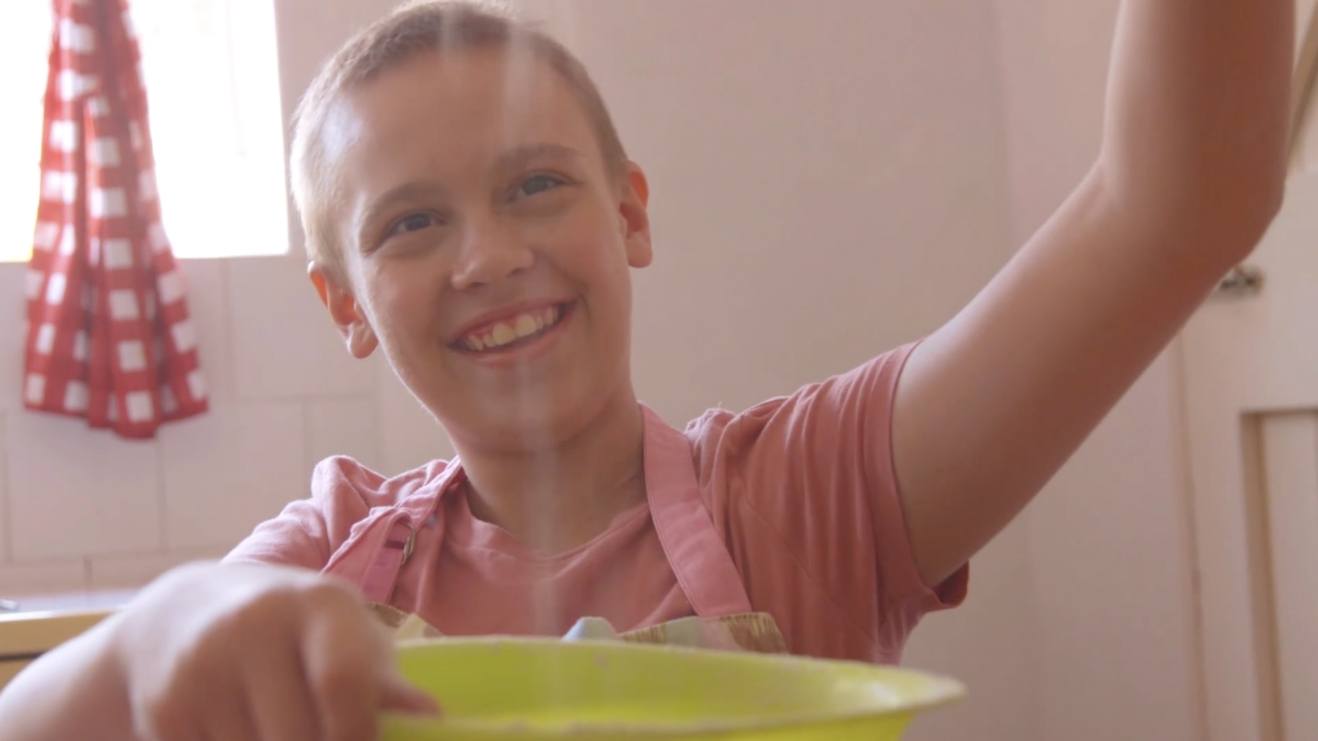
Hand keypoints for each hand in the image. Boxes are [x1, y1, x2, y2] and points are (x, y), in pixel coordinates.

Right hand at [111, 562, 436, 740]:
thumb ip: (383, 678)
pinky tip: (235, 730)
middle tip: (317, 735)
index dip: (358, 733)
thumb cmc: (294, 632)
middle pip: (299, 735)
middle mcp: (256, 624)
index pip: (343, 682)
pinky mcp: (166, 705)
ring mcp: (204, 664)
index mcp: (320, 603)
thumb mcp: (344, 636)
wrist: (184, 613)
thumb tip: (429, 716)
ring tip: (275, 726)